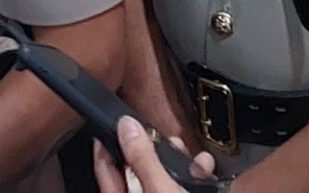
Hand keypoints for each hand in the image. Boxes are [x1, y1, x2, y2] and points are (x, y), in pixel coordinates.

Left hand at [93, 117, 221, 192]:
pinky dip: (193, 175)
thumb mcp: (159, 188)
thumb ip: (142, 157)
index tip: (114, 122)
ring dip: (179, 162)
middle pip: (137, 170)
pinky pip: (181, 184)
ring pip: (163, 177)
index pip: (104, 167)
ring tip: (190, 152)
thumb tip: (127, 126)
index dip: (107, 142)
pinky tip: (204, 168)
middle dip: (153, 149)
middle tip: (161, 135)